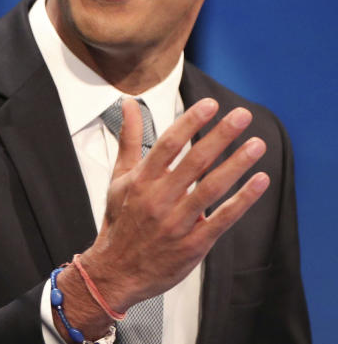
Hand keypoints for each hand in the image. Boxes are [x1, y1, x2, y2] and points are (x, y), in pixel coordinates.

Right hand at [81, 98, 269, 310]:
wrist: (116, 271)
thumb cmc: (120, 221)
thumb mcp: (119, 178)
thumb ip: (128, 139)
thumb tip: (129, 104)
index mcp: (141, 180)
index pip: (167, 144)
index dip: (189, 123)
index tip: (210, 105)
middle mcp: (158, 199)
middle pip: (194, 162)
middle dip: (220, 136)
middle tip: (242, 116)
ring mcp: (177, 222)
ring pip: (211, 188)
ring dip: (236, 164)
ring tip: (257, 144)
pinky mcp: (194, 243)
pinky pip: (222, 219)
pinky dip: (242, 200)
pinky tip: (259, 181)